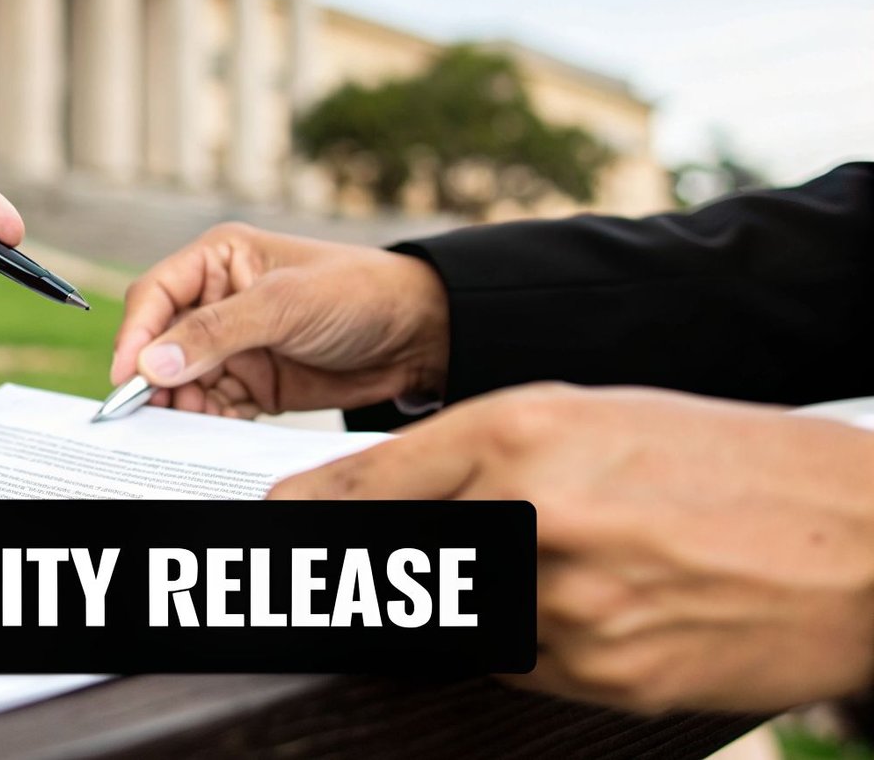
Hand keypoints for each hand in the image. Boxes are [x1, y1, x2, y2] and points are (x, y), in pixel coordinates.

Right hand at [110, 223, 449, 416]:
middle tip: (145, 411)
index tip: (128, 375)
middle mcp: (218, 299)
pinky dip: (205, 419)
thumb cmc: (359, 292)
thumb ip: (217, 332)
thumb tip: (154, 362)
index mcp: (219, 259)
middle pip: (161, 341)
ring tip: (180, 423)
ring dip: (177, 402)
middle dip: (152, 375)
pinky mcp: (253, 380)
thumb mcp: (284, 304)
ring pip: (182, 378)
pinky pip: (212, 403)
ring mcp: (235, 343)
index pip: (156, 295)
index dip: (136, 334)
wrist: (420, 335)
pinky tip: (207, 428)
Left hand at [270, 384, 873, 712]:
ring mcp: (568, 603)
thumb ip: (482, 448)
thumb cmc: (727, 461)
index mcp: (523, 427)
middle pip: (392, 558)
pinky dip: (526, 641)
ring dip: (462, 603)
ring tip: (540, 570)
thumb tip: (387, 492)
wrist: (863, 539)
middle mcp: (532, 514)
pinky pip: (521, 665)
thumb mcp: (593, 415)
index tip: (272, 526)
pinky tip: (586, 607)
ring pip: (454, 619)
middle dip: (363, 564)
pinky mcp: (605, 672)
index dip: (309, 511)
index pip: (371, 481)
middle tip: (346, 567)